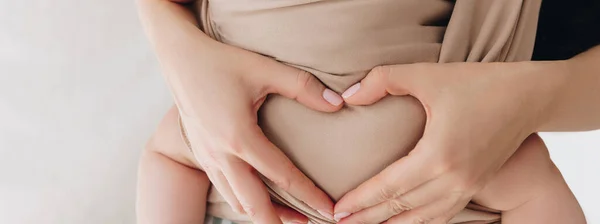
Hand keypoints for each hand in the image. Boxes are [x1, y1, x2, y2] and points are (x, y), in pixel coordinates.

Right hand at [173, 40, 343, 222]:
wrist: (178, 57)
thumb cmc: (221, 61)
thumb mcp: (264, 69)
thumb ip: (303, 87)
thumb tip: (337, 103)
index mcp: (240, 138)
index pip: (282, 177)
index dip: (310, 195)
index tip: (329, 210)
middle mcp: (222, 155)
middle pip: (254, 206)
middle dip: (280, 222)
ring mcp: (209, 158)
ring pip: (237, 202)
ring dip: (261, 214)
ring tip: (287, 217)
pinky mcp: (202, 155)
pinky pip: (224, 190)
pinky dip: (243, 202)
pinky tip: (257, 197)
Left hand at [334, 62, 556, 222]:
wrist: (530, 97)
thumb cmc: (480, 83)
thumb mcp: (428, 75)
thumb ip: (383, 81)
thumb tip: (347, 96)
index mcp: (438, 155)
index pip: (388, 187)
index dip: (360, 201)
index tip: (337, 210)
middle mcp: (453, 179)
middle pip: (401, 208)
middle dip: (368, 218)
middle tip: (340, 223)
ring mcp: (467, 187)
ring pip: (422, 218)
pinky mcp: (476, 186)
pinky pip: (443, 214)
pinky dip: (420, 222)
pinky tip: (406, 223)